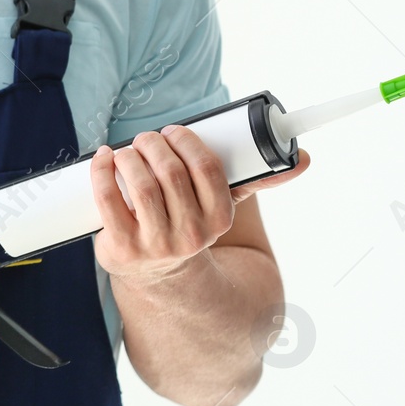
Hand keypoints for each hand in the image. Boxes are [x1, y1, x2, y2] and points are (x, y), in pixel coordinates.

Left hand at [90, 124, 311, 280]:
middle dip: (154, 145)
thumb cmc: (189, 224)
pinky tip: (103, 159)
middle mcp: (189, 234)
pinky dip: (101, 172)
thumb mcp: (223, 206)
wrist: (159, 274)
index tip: (173, 132)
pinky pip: (108, 201)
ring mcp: (155, 243)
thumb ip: (257, 181)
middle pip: (170, 174)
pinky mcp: (122, 247)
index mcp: (218, 219)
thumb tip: (303, 159)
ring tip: (126, 150)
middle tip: (146, 138)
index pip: (207, 170)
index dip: (187, 143)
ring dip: (129, 156)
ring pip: (141, 185)